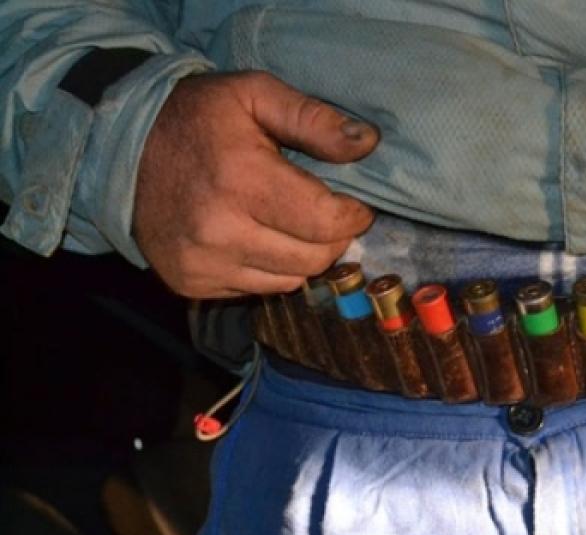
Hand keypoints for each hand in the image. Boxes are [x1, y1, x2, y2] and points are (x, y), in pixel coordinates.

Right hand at [134, 71, 378, 297]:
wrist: (119, 146)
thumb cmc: (197, 116)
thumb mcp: (255, 94)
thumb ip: (313, 118)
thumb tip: (367, 143)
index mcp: (241, 178)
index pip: (326, 222)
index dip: (352, 215)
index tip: (353, 203)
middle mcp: (219, 230)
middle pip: (314, 258)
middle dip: (332, 237)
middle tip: (324, 213)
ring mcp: (201, 262)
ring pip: (290, 280)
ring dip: (303, 256)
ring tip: (290, 224)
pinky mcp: (189, 284)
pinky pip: (257, 290)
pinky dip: (269, 269)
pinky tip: (256, 237)